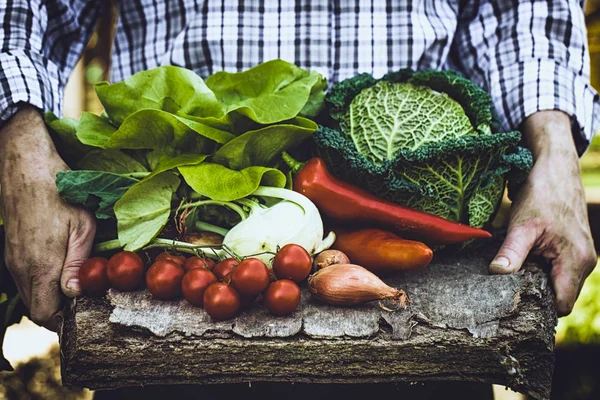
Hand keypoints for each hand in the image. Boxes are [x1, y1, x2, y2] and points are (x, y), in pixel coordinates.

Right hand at [0, 106, 94, 329]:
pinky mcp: (11, 250)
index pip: (46, 314)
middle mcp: (22, 268)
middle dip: (60, 311)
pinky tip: (60, 268)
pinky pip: (24, 278)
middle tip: (84, 301)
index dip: (65, 321)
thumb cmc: (60, 192)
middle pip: (37, 308)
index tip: (85, 313)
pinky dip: (41, 282)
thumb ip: (78, 264)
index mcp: (41, 266)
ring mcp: (13, 259)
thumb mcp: (82, 227)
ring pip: (30, 293)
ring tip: (75, 284)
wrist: (25, 165)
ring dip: (50, 296)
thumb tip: (75, 294)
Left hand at [490, 111, 595, 315]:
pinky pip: (559, 269)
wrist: (555, 168)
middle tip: (508, 289)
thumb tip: (497, 274)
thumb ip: (512, 252)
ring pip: (559, 282)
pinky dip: (542, 268)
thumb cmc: (542, 194)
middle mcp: (585, 262)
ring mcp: (581, 255)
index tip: (513, 303)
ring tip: (515, 272)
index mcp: (577, 262)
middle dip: (537, 295)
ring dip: (538, 280)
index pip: (562, 305)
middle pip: (561, 296)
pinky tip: (523, 260)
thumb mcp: (522, 225)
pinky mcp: (574, 248)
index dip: (539, 308)